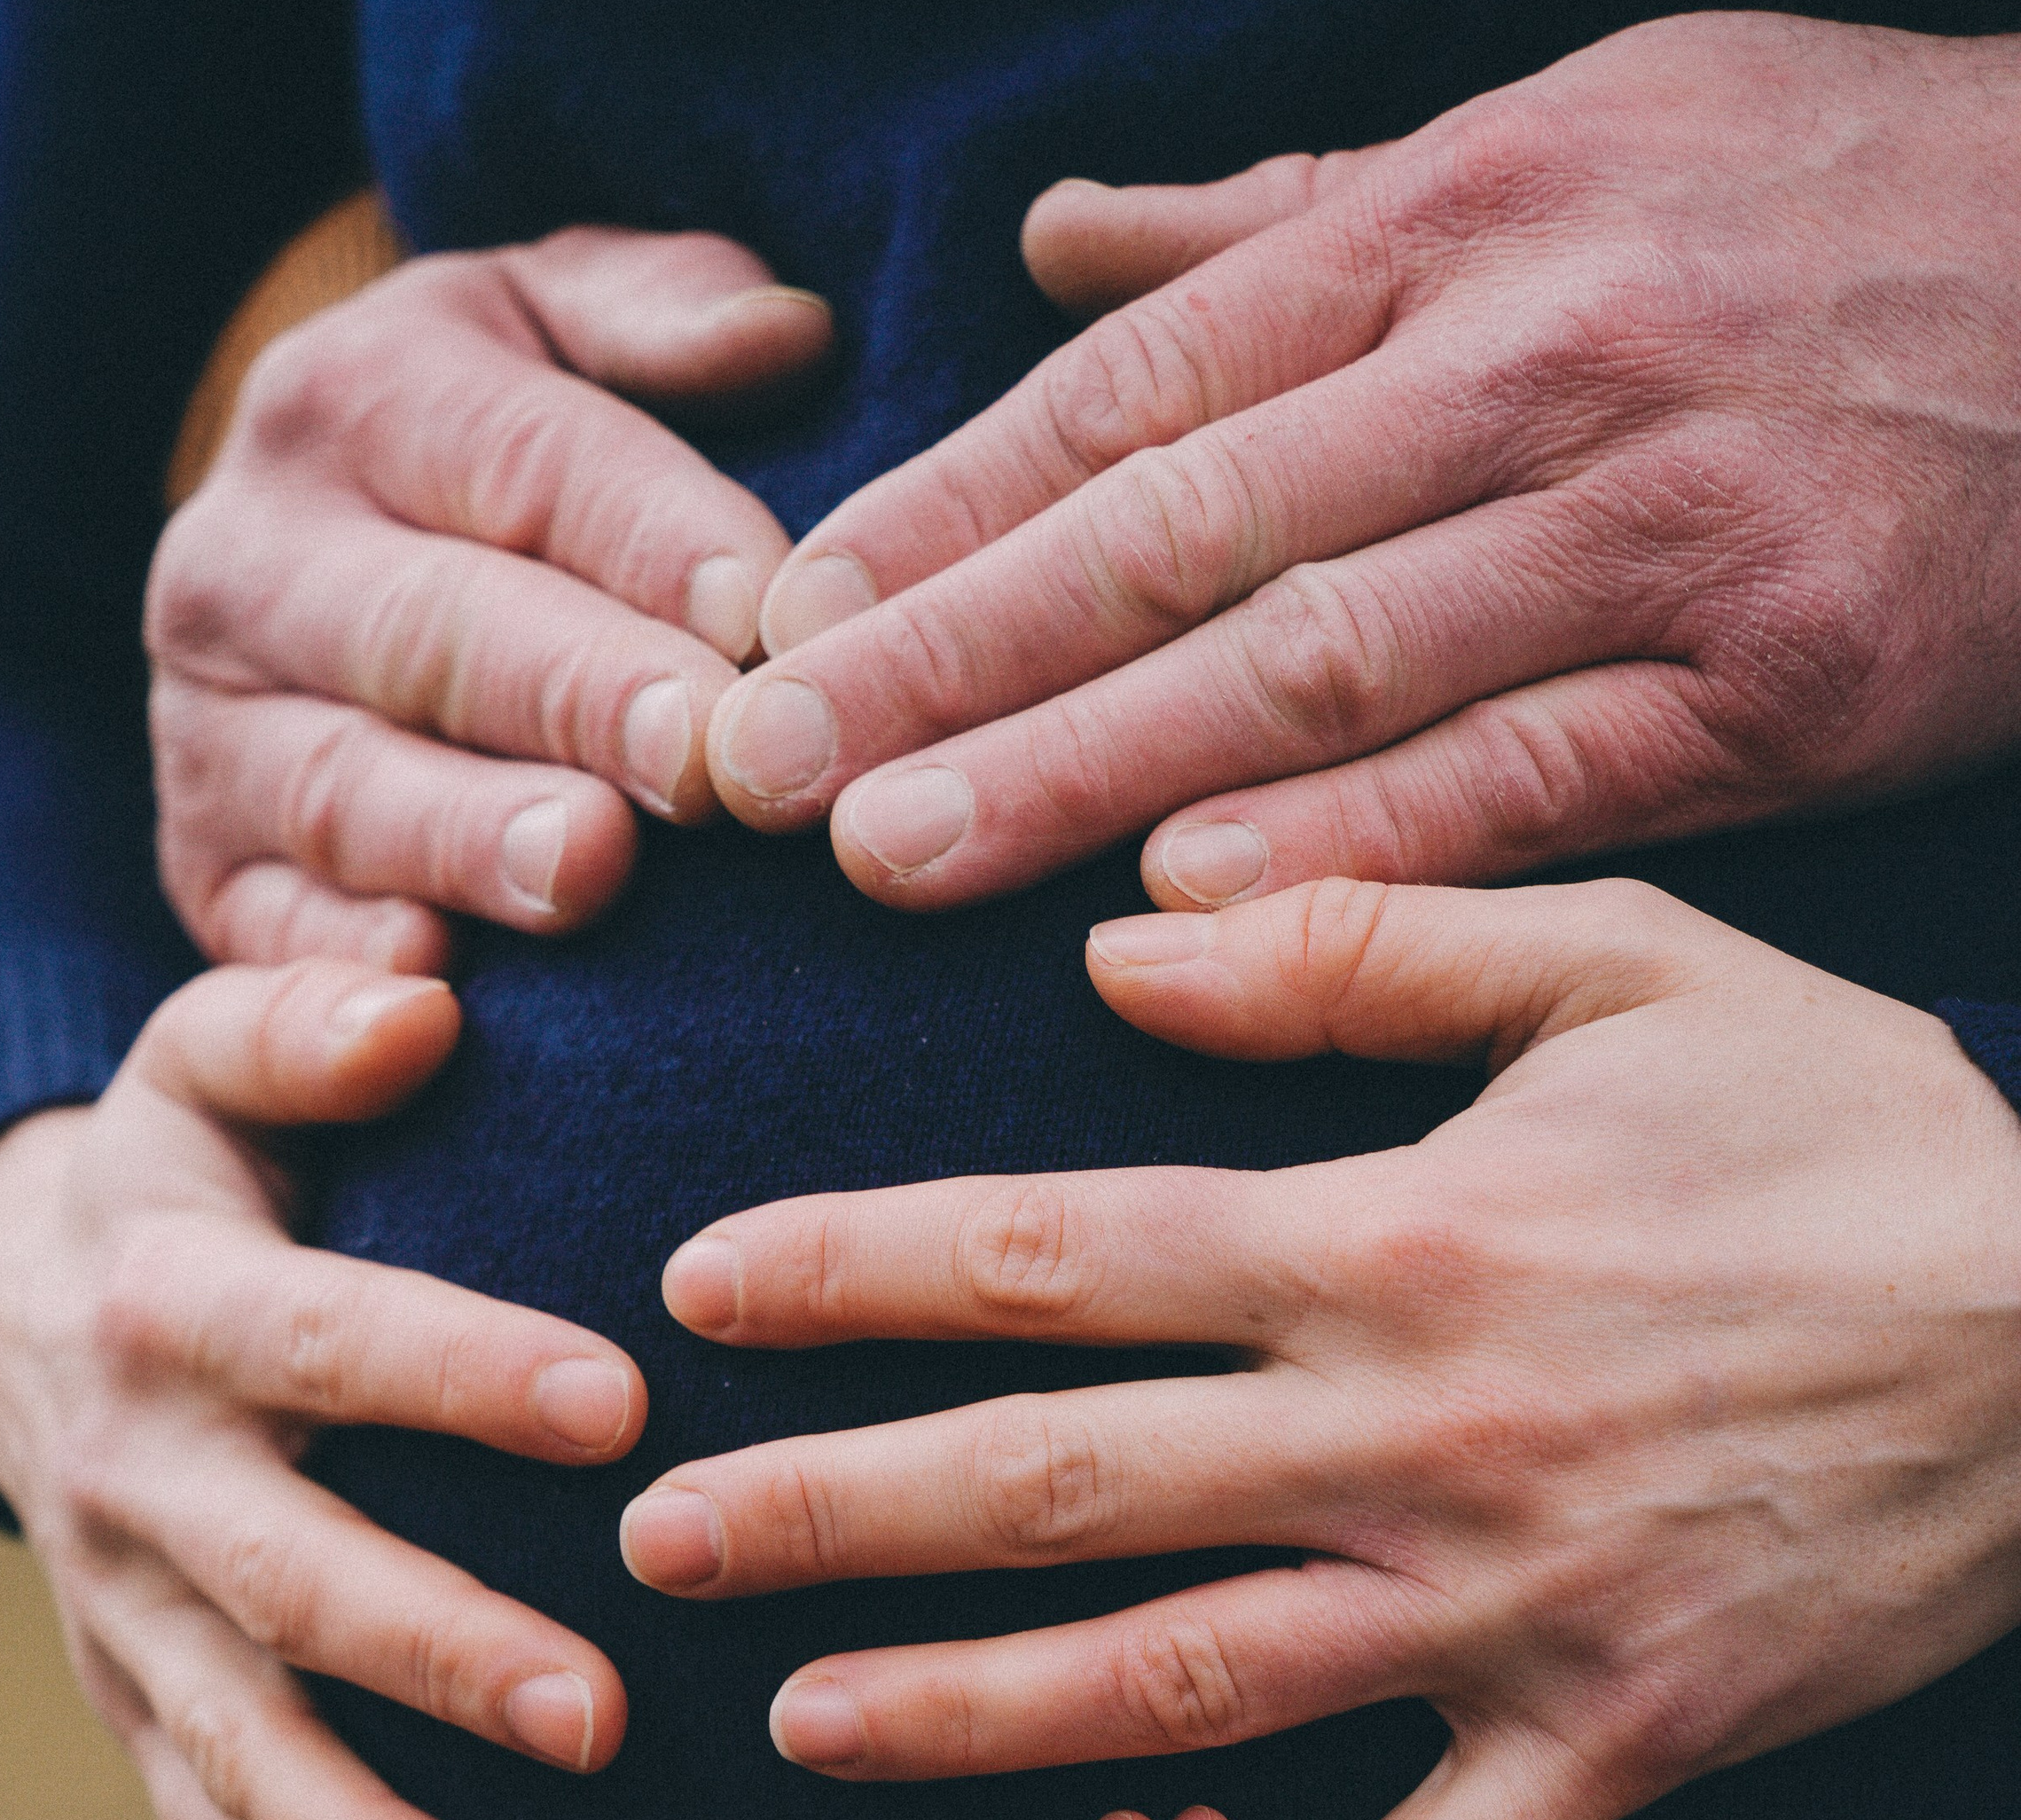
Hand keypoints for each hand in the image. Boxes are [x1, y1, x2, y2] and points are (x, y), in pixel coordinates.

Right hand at [0, 961, 646, 1819]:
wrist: (19, 1311)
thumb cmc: (185, 1180)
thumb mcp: (202, 1064)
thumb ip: (301, 1026)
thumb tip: (422, 1002)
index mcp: (172, 1305)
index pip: (325, 1339)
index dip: (463, 1373)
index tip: (620, 1408)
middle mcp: (135, 1473)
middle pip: (289, 1577)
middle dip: (439, 1652)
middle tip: (602, 1716)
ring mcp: (122, 1610)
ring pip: (240, 1742)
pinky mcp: (129, 1699)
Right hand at [148, 227, 832, 969]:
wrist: (321, 598)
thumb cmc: (510, 475)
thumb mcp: (560, 343)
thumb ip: (660, 319)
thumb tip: (787, 336)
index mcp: (349, 396)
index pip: (528, 461)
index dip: (658, 539)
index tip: (770, 615)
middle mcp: (247, 556)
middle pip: (434, 630)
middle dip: (579, 694)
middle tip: (703, 758)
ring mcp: (209, 727)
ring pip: (348, 788)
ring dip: (472, 838)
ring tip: (593, 869)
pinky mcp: (207, 871)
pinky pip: (267, 929)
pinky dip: (342, 966)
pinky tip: (438, 986)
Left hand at [618, 876, 2020, 1819]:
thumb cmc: (1855, 1136)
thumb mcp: (1634, 962)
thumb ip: (1363, 943)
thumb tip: (1123, 949)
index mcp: (1390, 1242)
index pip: (1051, 1258)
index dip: (848, 1279)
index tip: (690, 1295)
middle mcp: (1409, 1442)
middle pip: (1053, 1489)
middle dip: (827, 1520)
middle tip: (649, 1556)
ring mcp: (1503, 1618)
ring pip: (1175, 1693)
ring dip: (963, 1720)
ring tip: (793, 1729)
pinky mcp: (1610, 1748)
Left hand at [707, 16, 2020, 905]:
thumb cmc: (1826, 213)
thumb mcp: (1571, 135)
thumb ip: (1298, 215)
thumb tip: (1065, 250)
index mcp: (1464, 219)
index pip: (1139, 389)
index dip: (943, 513)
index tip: (786, 622)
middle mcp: (1538, 360)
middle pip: (1182, 531)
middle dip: (952, 659)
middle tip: (768, 773)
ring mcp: (1661, 526)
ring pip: (1319, 663)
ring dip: (1086, 773)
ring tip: (900, 858)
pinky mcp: (1778, 683)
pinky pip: (1527, 777)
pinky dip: (1349, 844)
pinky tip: (1175, 909)